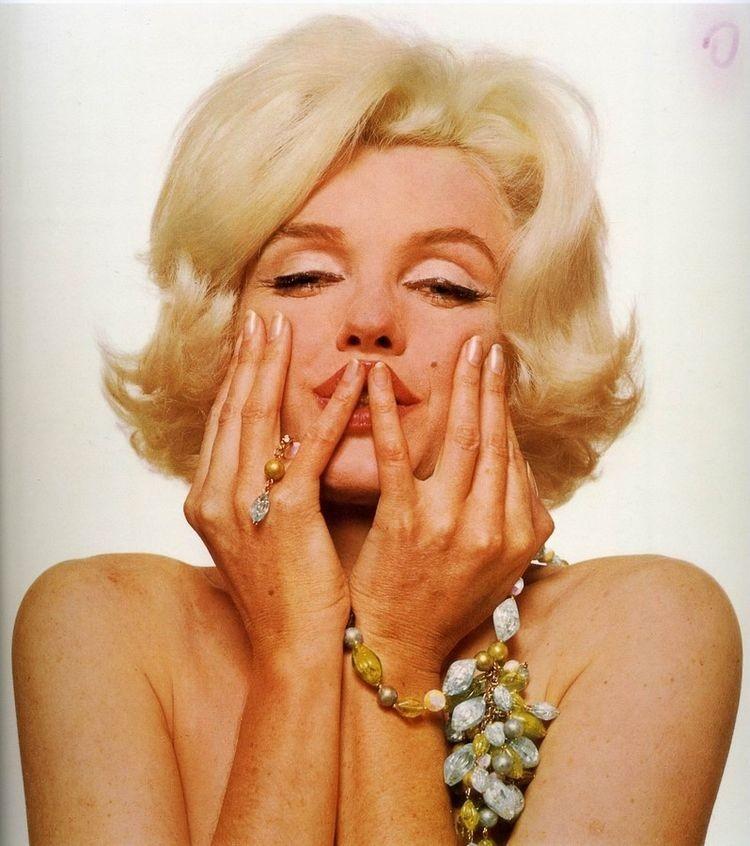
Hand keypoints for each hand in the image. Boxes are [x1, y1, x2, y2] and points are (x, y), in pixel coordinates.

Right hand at [183, 309, 367, 659]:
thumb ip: (262, 489)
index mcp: (207, 500)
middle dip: (249, 360)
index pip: (222, 424)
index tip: (251, 342)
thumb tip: (282, 451)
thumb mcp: (261, 534)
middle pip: (233, 410)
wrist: (292, 651)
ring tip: (289, 330)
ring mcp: (244, 506)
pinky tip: (354, 381)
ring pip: (259, 418)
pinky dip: (331, 412)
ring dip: (276, 369)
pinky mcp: (285, 516)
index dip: (237, 378)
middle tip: (264, 318)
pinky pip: (308, 450)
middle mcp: (215, 497)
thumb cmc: (285, 595)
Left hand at [348, 337, 553, 674]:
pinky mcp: (404, 523)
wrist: (401, 649)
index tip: (496, 378)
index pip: (513, 458)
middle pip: (494, 439)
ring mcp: (449, 524)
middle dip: (492, 386)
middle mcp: (493, 527)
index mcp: (521, 536)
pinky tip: (374, 379)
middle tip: (487, 346)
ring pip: (460, 439)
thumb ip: (514, 517)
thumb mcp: (500, 568)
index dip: (502, 414)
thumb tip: (510, 459)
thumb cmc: (446, 603)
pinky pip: (398, 455)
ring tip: (462, 351)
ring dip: (461, 387)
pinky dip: (386, 413)